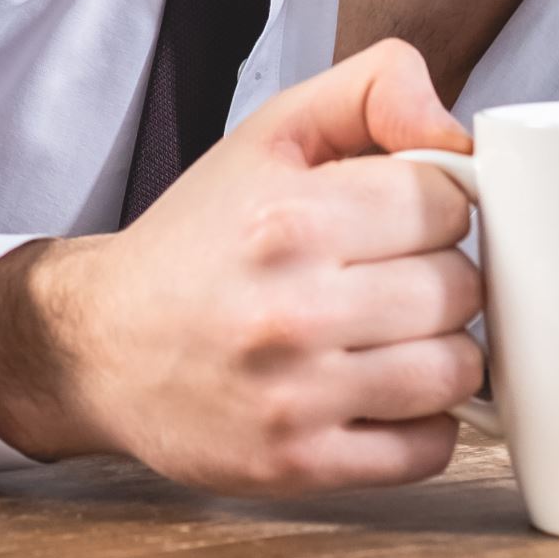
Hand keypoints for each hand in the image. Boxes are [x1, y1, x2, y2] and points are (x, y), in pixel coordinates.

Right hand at [0, 39, 486, 495]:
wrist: (99, 345)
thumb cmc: (195, 244)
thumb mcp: (270, 135)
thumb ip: (372, 92)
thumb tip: (459, 131)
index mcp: (289, 217)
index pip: (448, 203)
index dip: (434, 207)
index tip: (398, 221)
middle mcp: (291, 309)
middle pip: (460, 287)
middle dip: (438, 277)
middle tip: (389, 279)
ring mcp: (296, 396)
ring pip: (458, 370)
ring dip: (439, 352)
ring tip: (390, 338)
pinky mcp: (297, 464)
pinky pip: (427, 449)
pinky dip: (422, 424)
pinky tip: (381, 395)